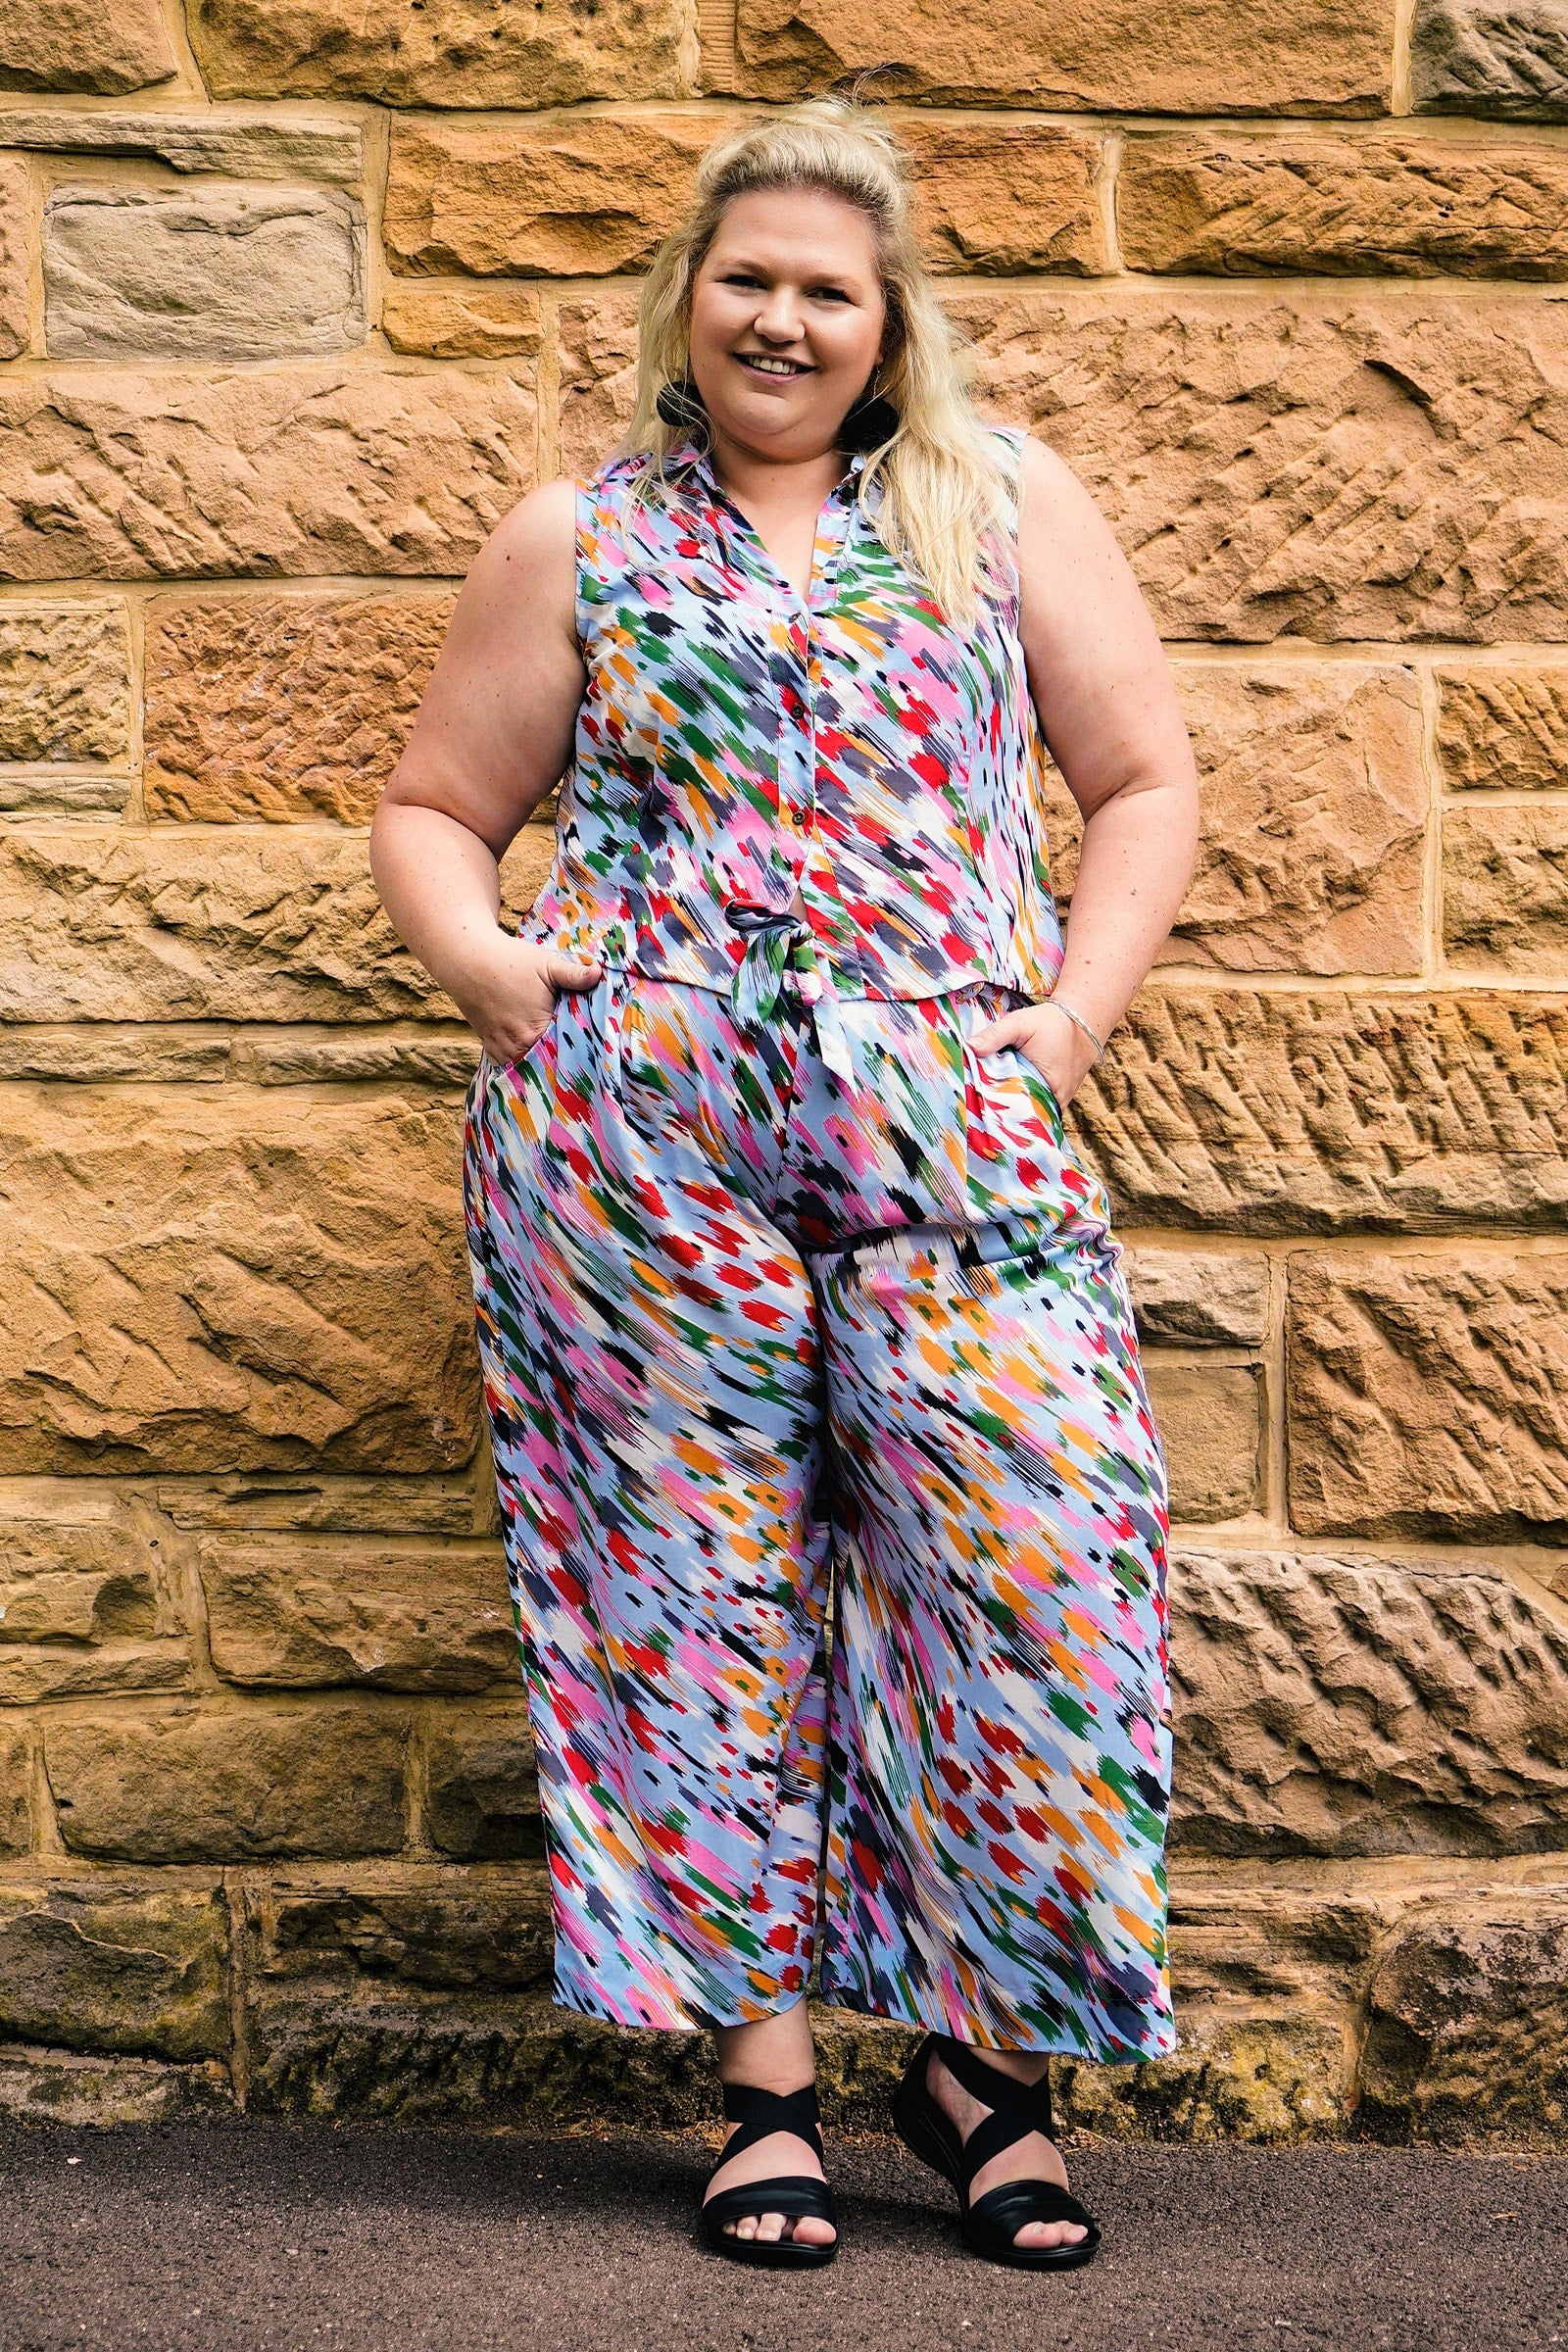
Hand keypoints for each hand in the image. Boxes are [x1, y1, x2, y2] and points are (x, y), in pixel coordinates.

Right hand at [448, 933, 601, 1064]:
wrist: (468, 960)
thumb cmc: (510, 960)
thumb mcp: (547, 965)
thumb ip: (574, 975)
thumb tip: (600, 973)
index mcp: (536, 1030)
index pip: (565, 1052)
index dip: (577, 1049)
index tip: (588, 1048)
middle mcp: (518, 1045)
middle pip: (546, 1062)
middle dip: (559, 1058)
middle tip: (578, 1059)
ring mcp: (501, 1046)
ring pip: (526, 1065)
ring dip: (539, 1061)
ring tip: (555, 1059)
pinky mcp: (489, 1043)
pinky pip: (508, 1062)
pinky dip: (519, 1060)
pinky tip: (531, 1054)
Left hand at [969, 998, 1098, 1110]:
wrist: (1082, 1022)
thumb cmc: (1050, 1023)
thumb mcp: (1019, 1024)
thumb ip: (995, 1035)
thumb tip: (968, 1047)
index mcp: (1047, 1087)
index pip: (1014, 1109)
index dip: (994, 1108)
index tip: (974, 1103)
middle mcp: (1055, 1101)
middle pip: (1021, 1114)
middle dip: (1001, 1110)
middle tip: (976, 1104)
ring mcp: (1058, 1102)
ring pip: (1029, 1112)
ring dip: (1012, 1107)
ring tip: (988, 1103)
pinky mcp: (1058, 1099)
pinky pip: (1037, 1107)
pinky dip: (1023, 1102)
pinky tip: (1006, 1096)